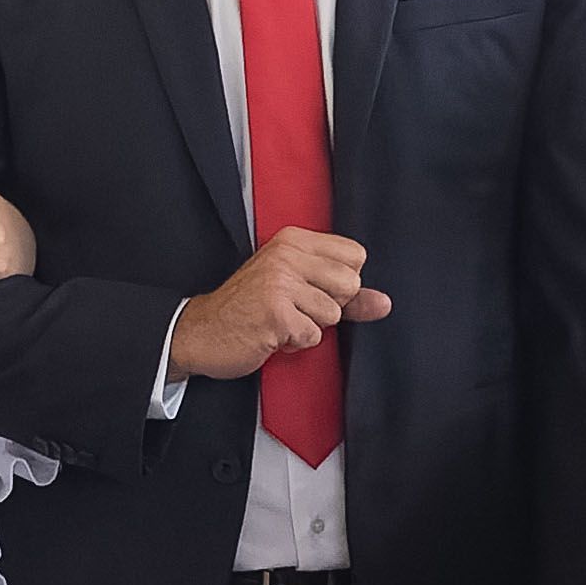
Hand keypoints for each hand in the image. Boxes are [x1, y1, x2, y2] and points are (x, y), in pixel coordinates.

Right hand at [166, 229, 386, 379]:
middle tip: (294, 308)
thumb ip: (344, 296)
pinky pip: (312, 336)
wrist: (200, 332)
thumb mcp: (298, 291)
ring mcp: (279, 282)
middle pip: (350, 284)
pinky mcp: (274, 312)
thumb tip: (385, 304)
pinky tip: (271, 334)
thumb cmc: (249, 309)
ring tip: (280, 321)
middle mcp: (286, 254)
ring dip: (308, 327)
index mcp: (293, 240)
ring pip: (332, 314)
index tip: (310, 289)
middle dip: (328, 308)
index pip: (355, 256)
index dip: (341, 283)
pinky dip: (294, 343)